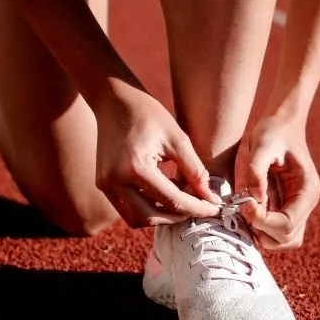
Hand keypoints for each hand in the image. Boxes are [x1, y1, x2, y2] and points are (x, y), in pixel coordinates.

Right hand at [94, 84, 220, 226]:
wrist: (115, 101)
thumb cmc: (148, 114)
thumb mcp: (178, 139)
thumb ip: (195, 171)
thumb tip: (211, 199)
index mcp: (136, 167)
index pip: (172, 200)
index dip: (197, 207)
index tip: (215, 208)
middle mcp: (115, 181)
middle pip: (151, 217)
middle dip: (177, 217)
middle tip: (199, 207)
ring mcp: (106, 185)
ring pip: (136, 218)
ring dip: (161, 216)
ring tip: (182, 202)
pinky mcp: (103, 185)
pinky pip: (126, 208)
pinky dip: (147, 208)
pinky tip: (164, 196)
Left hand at [234, 115, 319, 249]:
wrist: (281, 124)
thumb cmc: (273, 131)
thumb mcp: (262, 144)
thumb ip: (256, 171)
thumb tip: (253, 198)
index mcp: (307, 190)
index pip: (288, 224)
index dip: (263, 221)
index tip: (244, 205)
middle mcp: (305, 204)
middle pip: (286, 237)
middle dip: (261, 229)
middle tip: (243, 207)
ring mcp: (297, 208)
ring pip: (282, 240)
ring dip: (261, 233)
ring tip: (245, 210)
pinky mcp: (286, 208)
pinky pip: (275, 232)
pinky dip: (260, 229)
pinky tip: (248, 210)